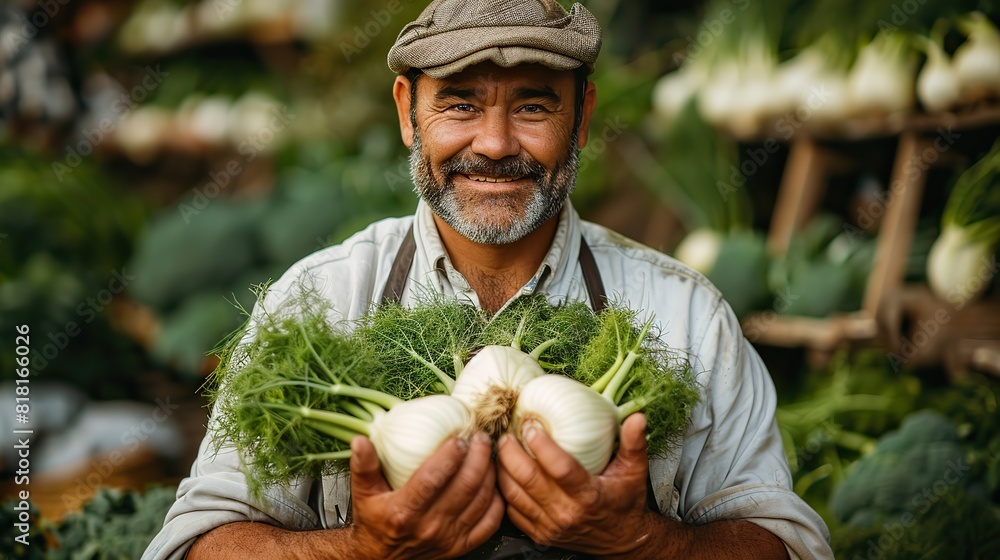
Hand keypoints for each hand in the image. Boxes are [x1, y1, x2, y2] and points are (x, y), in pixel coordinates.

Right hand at [348, 432, 504, 559]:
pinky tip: (494, 482)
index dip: (450, 456)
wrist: (380, 559)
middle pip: (465, 487)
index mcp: (404, 511)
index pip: (432, 479)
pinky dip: (497, 500)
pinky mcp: (461, 546)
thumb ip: (363, 465)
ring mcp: (448, 538)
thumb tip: (360, 440)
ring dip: (490, 473)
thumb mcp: (363, 493)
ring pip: (482, 501)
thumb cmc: (374, 521)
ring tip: (489, 452)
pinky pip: (490, 522)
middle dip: (479, 456)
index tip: (459, 436)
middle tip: (482, 437)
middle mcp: (428, 526)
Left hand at [496, 413, 654, 556]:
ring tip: (501, 448)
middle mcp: (566, 513)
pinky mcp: (540, 534)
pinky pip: (512, 511)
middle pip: (528, 479)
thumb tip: (637, 417)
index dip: (542, 445)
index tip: (530, 424)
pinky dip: (502, 490)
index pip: (560, 468)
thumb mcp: (634, 472)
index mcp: (589, 495)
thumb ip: (634, 443)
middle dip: (511, 452)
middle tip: (507, 433)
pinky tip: (502, 472)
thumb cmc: (625, 502)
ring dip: (502, 469)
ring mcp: (550, 526)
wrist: (622, 541)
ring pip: (514, 494)